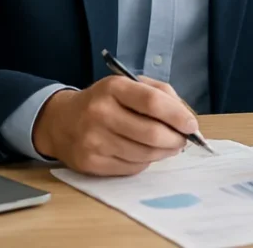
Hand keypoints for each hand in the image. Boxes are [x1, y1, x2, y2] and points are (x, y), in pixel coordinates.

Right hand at [32, 76, 196, 175]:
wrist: (61, 121)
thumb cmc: (104, 101)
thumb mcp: (128, 85)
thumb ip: (160, 94)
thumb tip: (186, 118)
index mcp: (113, 88)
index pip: (152, 102)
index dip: (177, 115)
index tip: (191, 125)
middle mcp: (101, 113)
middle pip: (152, 133)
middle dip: (175, 139)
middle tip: (182, 140)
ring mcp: (94, 141)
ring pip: (145, 154)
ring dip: (163, 152)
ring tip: (166, 145)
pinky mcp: (92, 164)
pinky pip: (132, 168)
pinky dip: (145, 162)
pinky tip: (143, 152)